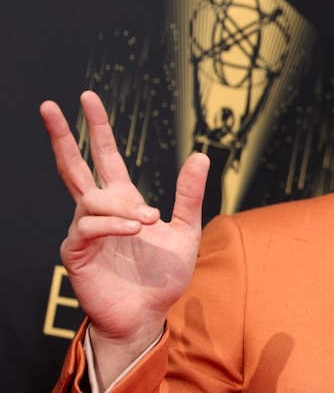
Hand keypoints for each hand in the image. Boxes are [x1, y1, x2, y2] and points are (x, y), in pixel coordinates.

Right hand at [40, 91, 209, 382]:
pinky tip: (134, 229)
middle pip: (74, 166)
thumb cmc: (162, 277)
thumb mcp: (186, 232)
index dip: (97, 128)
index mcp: (125, 202)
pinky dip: (113, 224)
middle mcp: (100, 212)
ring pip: (90, 199)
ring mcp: (85, 231)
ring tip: (147, 222)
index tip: (86, 99)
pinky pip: (89, 227)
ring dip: (120, 206)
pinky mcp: (77, 252)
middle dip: (62, 135)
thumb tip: (200, 154)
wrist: (148, 315)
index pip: (106, 157)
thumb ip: (190, 196)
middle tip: (52, 105)